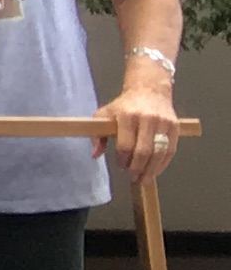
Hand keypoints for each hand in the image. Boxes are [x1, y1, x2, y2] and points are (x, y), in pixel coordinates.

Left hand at [103, 71, 182, 187]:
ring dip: (151, 170)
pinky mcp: (175, 127)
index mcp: (127, 116)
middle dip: (137, 168)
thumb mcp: (105, 114)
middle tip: (133, 177)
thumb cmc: (124, 105)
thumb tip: (95, 154)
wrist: (149, 90)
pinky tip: (156, 170)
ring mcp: (163, 123)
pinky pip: (170, 150)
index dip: (122, 159)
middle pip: (143, 151)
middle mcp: (147, 119)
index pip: (125, 145)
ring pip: (159, 153)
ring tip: (144, 179)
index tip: (121, 166)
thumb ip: (97, 134)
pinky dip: (163, 164)